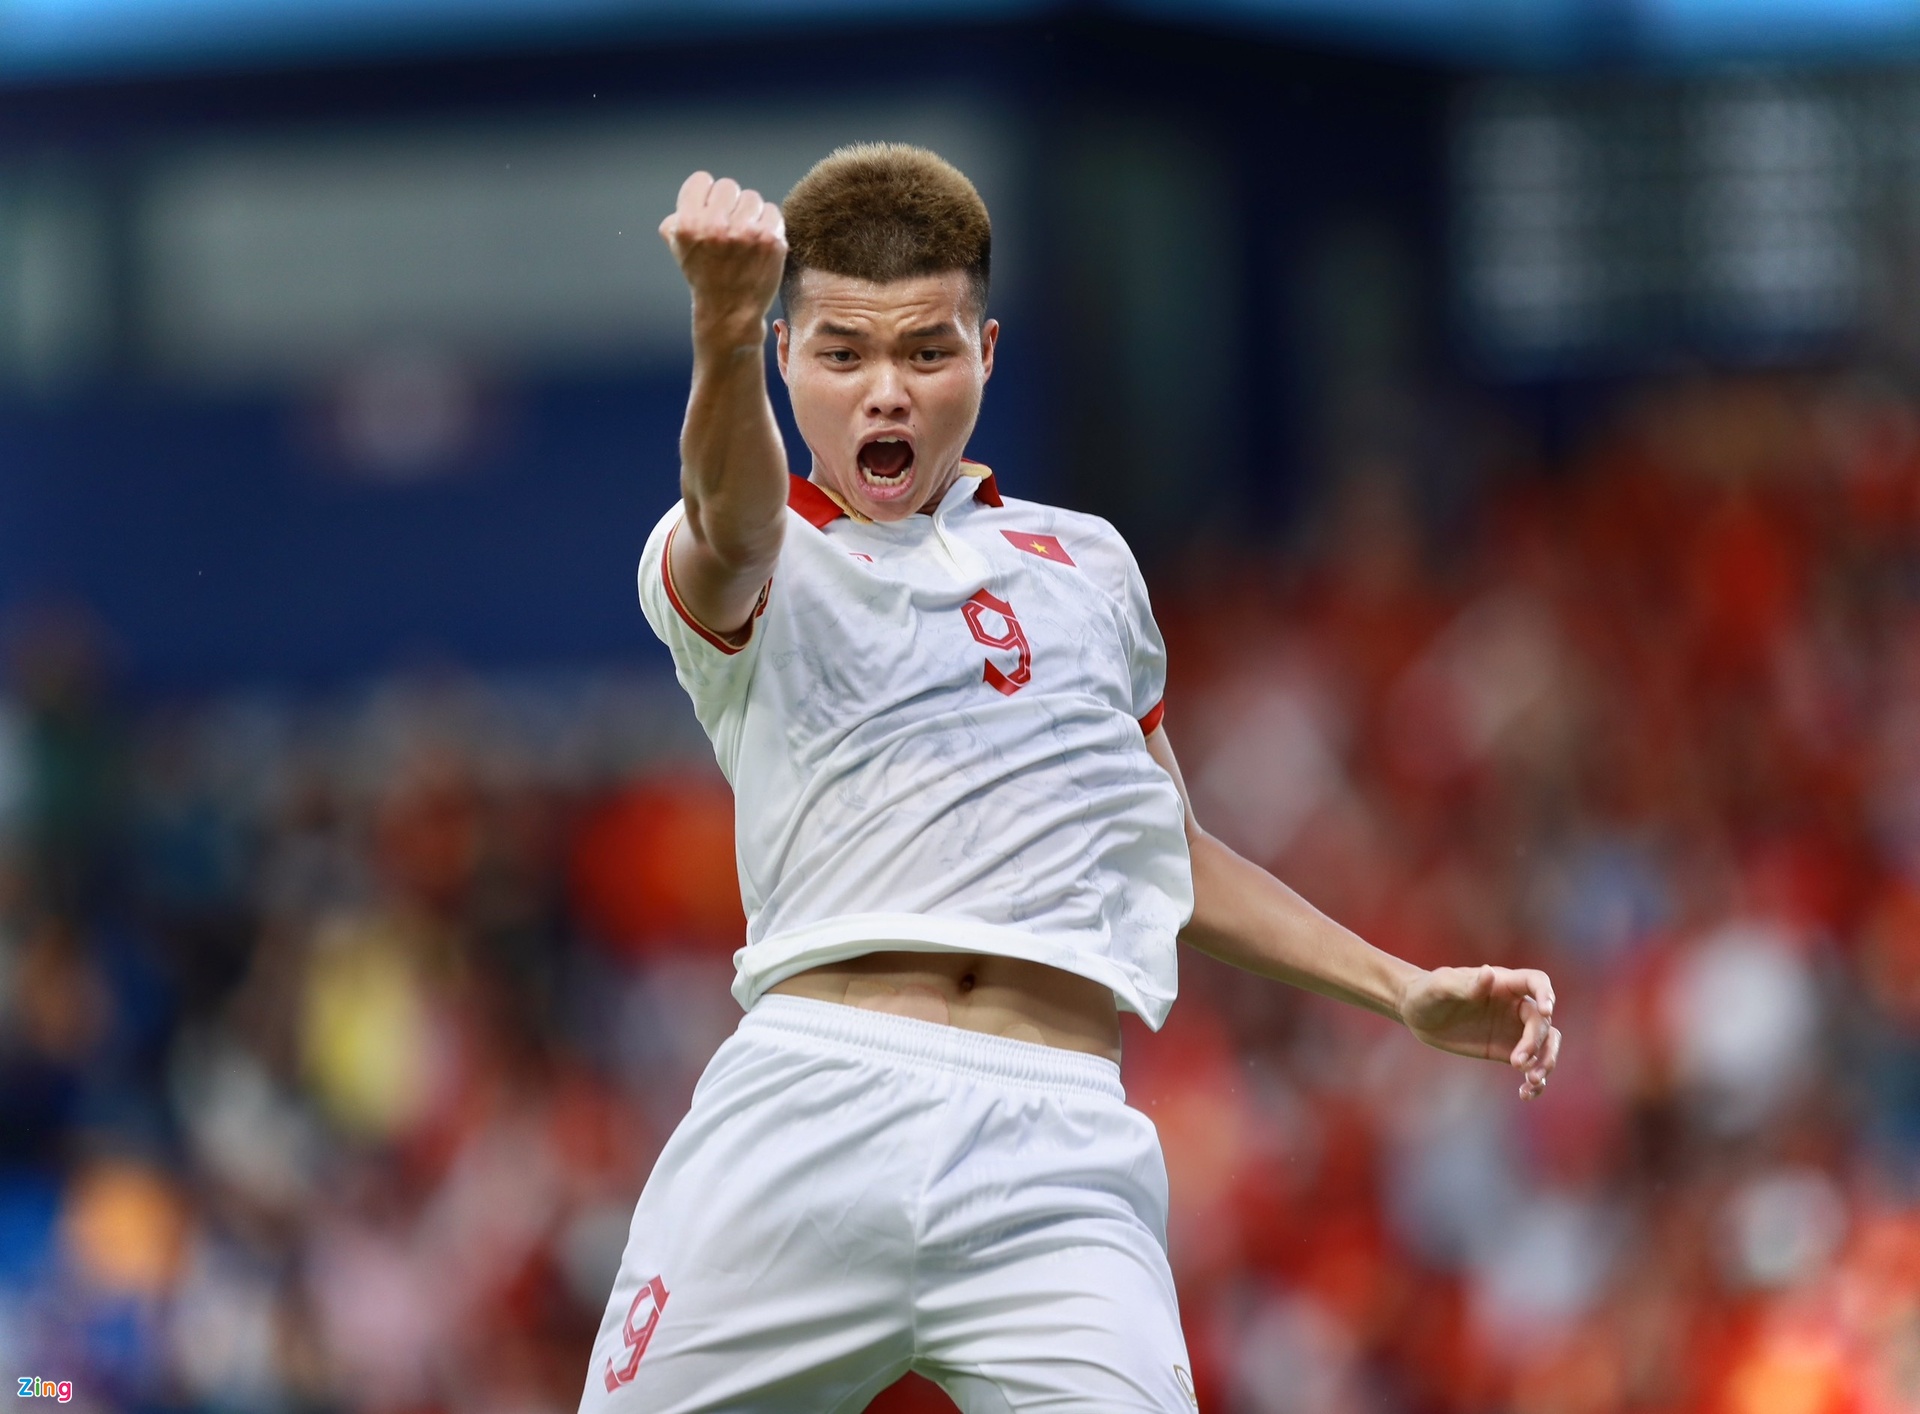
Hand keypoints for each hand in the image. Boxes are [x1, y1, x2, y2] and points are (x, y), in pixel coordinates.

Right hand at [659, 171, 786, 328]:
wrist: (730, 312)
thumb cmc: (704, 276)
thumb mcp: (678, 248)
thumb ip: (678, 219)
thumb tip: (691, 199)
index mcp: (688, 224)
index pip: (701, 180)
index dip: (705, 195)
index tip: (709, 213)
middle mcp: (716, 226)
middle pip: (728, 186)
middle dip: (728, 204)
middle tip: (728, 226)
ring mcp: (746, 233)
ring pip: (751, 197)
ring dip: (749, 213)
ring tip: (744, 236)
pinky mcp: (771, 240)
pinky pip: (771, 211)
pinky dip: (767, 224)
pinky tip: (759, 242)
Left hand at [1399, 965, 1560, 1099]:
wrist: (1417, 1013)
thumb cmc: (1428, 991)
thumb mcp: (1441, 986)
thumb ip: (1466, 983)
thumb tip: (1490, 973)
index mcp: (1503, 983)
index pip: (1536, 981)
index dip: (1546, 994)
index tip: (1546, 1012)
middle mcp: (1514, 1005)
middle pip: (1543, 1021)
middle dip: (1537, 1043)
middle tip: (1517, 1063)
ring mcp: (1513, 1029)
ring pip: (1547, 1043)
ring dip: (1547, 1062)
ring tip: (1531, 1082)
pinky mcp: (1506, 1051)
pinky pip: (1532, 1064)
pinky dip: (1536, 1081)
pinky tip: (1526, 1093)